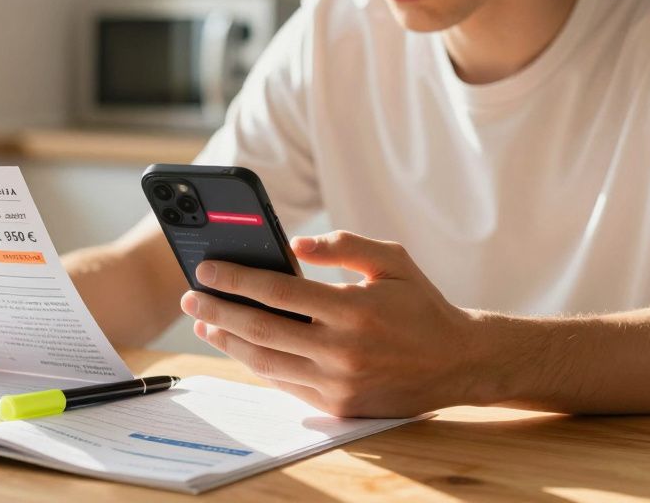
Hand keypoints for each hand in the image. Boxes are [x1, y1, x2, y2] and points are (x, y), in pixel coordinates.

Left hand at [180, 230, 485, 416]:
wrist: (459, 363)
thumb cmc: (421, 305)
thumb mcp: (391, 260)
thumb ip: (343, 245)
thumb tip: (294, 244)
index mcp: (352, 309)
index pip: (277, 291)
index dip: (236, 279)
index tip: (206, 268)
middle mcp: (341, 350)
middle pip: (260, 329)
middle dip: (218, 310)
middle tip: (191, 296)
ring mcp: (338, 383)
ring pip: (265, 362)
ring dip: (228, 341)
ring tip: (205, 322)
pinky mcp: (338, 406)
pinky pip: (284, 383)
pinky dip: (256, 364)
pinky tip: (238, 345)